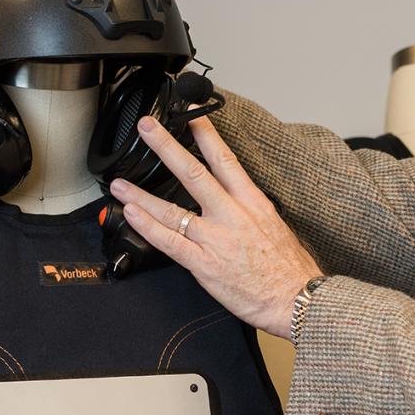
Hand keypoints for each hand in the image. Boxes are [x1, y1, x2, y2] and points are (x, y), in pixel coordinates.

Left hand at [109, 115, 322, 338]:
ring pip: (171, 209)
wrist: (295, 300)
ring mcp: (215, 238)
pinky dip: (147, 226)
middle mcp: (231, 215)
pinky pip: (168, 242)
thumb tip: (236, 204)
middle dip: (166, 146)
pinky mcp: (203, 263)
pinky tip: (131, 214)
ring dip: (140, 194)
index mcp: (252, 202)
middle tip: (147, 127)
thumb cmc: (290, 270)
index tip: (191, 115)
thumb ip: (251, 211)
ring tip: (119, 184)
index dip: (205, 134)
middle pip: (192, 172)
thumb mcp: (276, 227)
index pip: (225, 159)